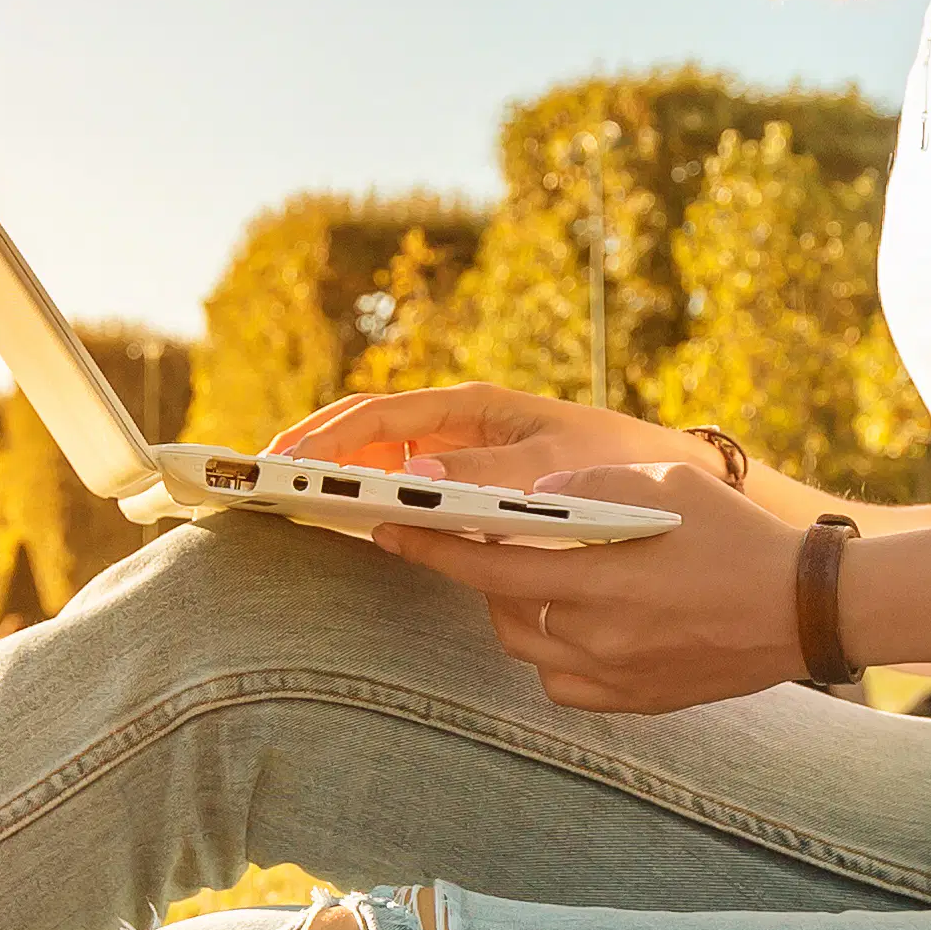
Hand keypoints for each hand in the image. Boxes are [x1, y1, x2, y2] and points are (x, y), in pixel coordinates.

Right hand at [263, 383, 667, 493]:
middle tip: (264, 482)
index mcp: (472, 407)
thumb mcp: (552, 471)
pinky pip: (405, 484)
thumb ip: (486, 475)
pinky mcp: (470, 480)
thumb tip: (414, 480)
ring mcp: (460, 451)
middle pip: (366, 431)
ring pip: (379, 457)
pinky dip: (371, 497)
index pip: (379, 414)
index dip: (327, 437)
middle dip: (314, 450)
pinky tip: (345, 522)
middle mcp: (458, 423)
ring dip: (336, 474)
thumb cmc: (613, 466)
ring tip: (286, 502)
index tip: (285, 461)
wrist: (666, 476)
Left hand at [365, 458, 810, 711]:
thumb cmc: (737, 534)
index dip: (432, 549)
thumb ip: (587, 486)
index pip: (488, 567)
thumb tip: (522, 496)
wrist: (805, 607)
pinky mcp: (635, 701)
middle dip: (478, 575)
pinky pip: (564, 681)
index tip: (388, 530)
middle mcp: (598, 636)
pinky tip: (578, 621)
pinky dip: (555, 651)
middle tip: (476, 543)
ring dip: (518, 611)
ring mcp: (616, 676)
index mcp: (600, 579)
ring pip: (528, 648)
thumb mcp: (664, 481)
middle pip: (501, 610)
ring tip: (540, 576)